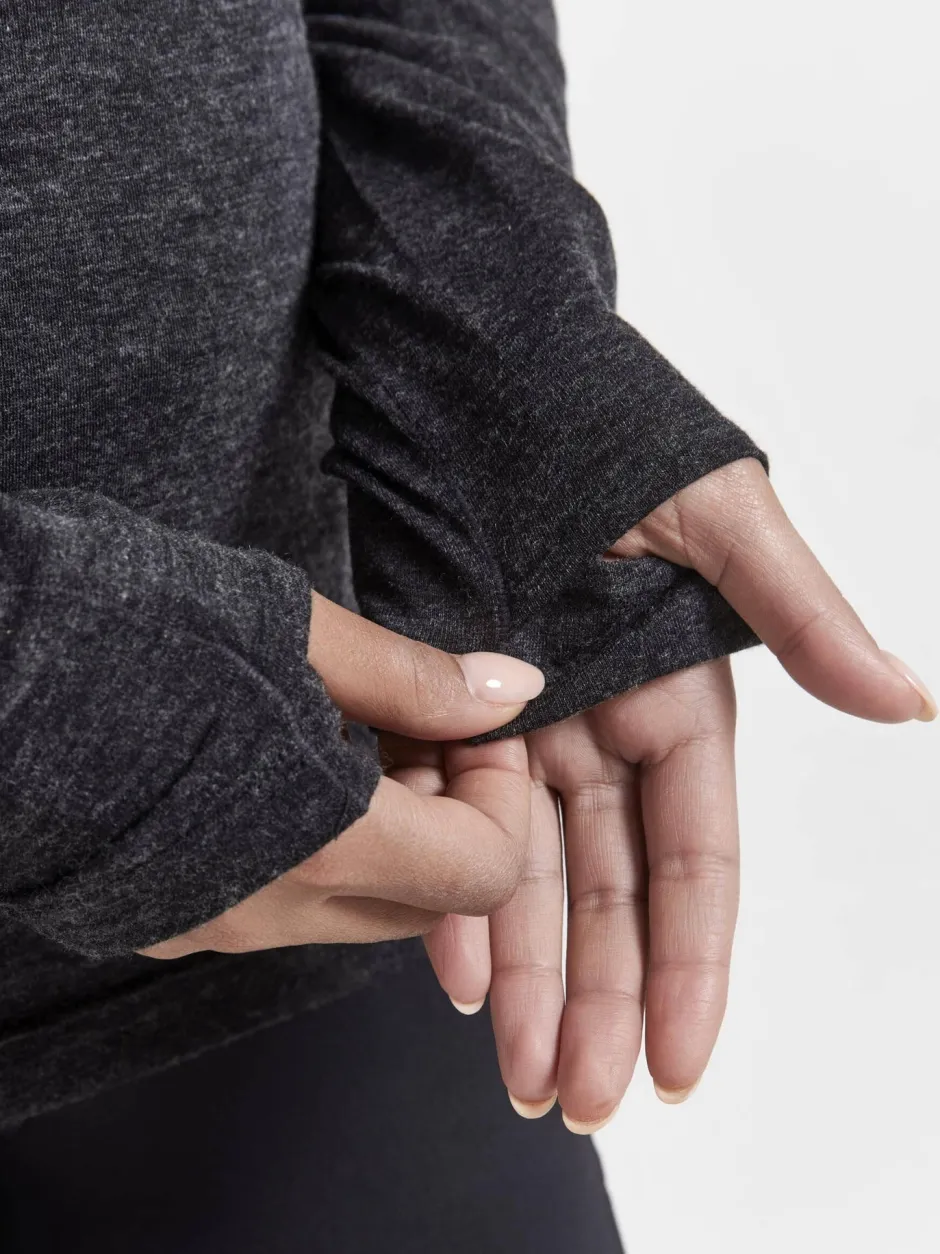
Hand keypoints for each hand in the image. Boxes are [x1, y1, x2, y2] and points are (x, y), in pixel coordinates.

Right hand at [140, 593, 543, 957]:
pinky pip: (276, 904)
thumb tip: (514, 688)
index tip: (471, 721)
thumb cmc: (120, 625)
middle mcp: (262, 913)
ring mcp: (202, 928)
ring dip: (384, 833)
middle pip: (428, 904)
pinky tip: (273, 766)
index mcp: (316, 845)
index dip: (502, 794)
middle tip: (416, 725)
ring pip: (352, 907)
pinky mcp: (155, 919)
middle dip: (452, 815)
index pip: (484, 873)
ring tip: (339, 731)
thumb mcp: (290, 630)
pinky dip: (312, 849)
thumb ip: (413, 679)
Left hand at [418, 457, 935, 1128]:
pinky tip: (448, 975)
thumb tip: (910, 702)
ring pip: (530, 877)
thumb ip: (800, 614)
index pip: (697, 860)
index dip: (696, 964)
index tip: (683, 1062)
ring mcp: (522, 730)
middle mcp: (602, 734)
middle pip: (612, 893)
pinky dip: (448, 893)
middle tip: (582, 1102)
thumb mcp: (720, 518)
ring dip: (529, 978)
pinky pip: (447, 818)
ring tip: (520, 1072)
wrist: (479, 380)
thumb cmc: (611, 433)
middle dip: (605, 1000)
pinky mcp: (445, 711)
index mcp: (678, 704)